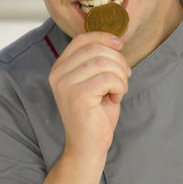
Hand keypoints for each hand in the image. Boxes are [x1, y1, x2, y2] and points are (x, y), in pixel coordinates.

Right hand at [49, 32, 130, 161]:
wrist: (88, 146)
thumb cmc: (95, 114)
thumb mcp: (95, 81)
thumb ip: (97, 61)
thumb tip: (114, 40)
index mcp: (59, 68)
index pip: (81, 39)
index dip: (104, 37)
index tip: (120, 45)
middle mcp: (57, 74)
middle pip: (95, 49)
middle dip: (118, 61)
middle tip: (125, 78)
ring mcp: (65, 84)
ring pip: (104, 63)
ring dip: (120, 76)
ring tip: (119, 90)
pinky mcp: (77, 95)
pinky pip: (108, 78)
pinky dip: (119, 87)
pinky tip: (115, 98)